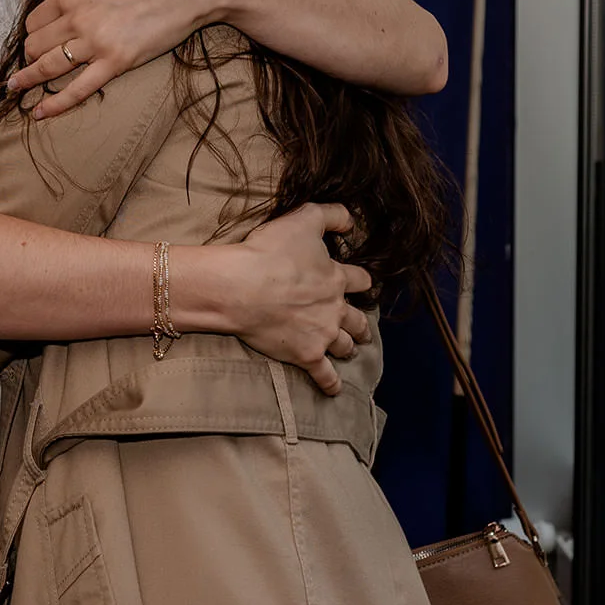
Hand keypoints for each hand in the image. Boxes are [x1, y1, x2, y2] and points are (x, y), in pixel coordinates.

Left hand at [7, 0, 218, 116]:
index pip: (36, 17)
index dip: (33, 25)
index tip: (35, 31)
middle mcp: (78, 21)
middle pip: (38, 44)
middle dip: (29, 51)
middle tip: (28, 57)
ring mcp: (97, 45)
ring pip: (50, 67)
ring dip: (29, 78)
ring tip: (16, 87)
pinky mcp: (119, 63)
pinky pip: (79, 90)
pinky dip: (56, 104)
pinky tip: (40, 112)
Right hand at [228, 203, 372, 393]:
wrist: (242, 287)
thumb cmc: (270, 251)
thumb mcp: (304, 219)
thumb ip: (332, 214)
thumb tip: (351, 221)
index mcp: (336, 278)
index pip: (361, 280)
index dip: (362, 281)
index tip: (361, 284)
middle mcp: (335, 309)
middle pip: (358, 320)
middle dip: (360, 324)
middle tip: (361, 327)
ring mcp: (322, 335)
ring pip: (345, 346)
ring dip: (348, 348)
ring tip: (349, 350)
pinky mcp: (306, 356)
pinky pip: (325, 376)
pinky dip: (331, 384)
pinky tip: (334, 389)